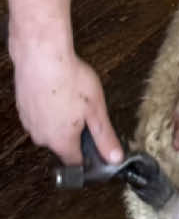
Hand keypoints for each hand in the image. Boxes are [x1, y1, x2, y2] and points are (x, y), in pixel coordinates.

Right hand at [12, 43, 122, 164]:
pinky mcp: (23, 108)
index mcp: (61, 141)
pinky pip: (39, 115)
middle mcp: (41, 137)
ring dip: (61, 118)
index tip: (96, 144)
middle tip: (86, 110)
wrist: (42, 57)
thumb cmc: (69, 80)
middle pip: (63, 144)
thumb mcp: (97, 109)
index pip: (75, 162)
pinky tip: (58, 92)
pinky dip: (48, 107)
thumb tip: (114, 157)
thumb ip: (105, 136)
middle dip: (76, 131)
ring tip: (71, 97)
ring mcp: (29, 123)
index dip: (89, 155)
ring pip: (50, 128)